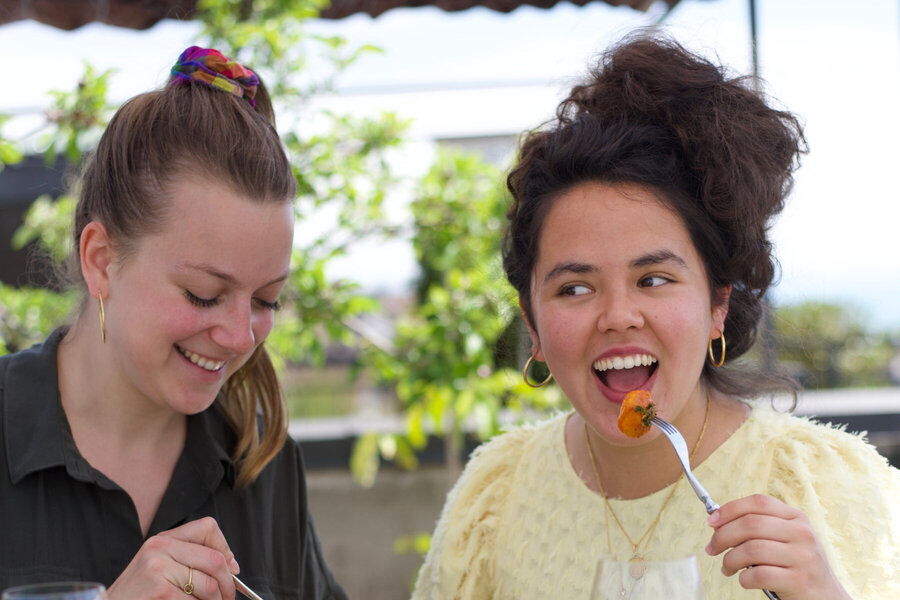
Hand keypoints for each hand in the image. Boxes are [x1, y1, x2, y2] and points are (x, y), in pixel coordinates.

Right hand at [107, 516, 240, 599]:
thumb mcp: (158, 566)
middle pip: (215, 560)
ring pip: (209, 586)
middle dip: (227, 584)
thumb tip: (231, 565)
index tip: (230, 569)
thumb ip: (188, 558)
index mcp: (162, 539)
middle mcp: (160, 548)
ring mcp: (159, 570)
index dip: (225, 548)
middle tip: (226, 598)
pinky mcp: (161, 593)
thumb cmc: (136, 594)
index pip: (207, 527)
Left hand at [705, 494, 850, 599]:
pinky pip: (759, 574)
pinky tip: (744, 580)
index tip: (711, 521)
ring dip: (730, 559)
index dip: (730, 509)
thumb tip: (718, 522)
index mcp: (797, 518)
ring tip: (727, 568)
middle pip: (750, 524)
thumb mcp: (786, 540)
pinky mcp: (799, 580)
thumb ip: (760, 527)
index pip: (758, 502)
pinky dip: (744, 578)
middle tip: (712, 549)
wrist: (827, 598)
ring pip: (751, 549)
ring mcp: (803, 557)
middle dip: (722, 536)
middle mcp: (802, 533)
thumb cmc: (797, 567)